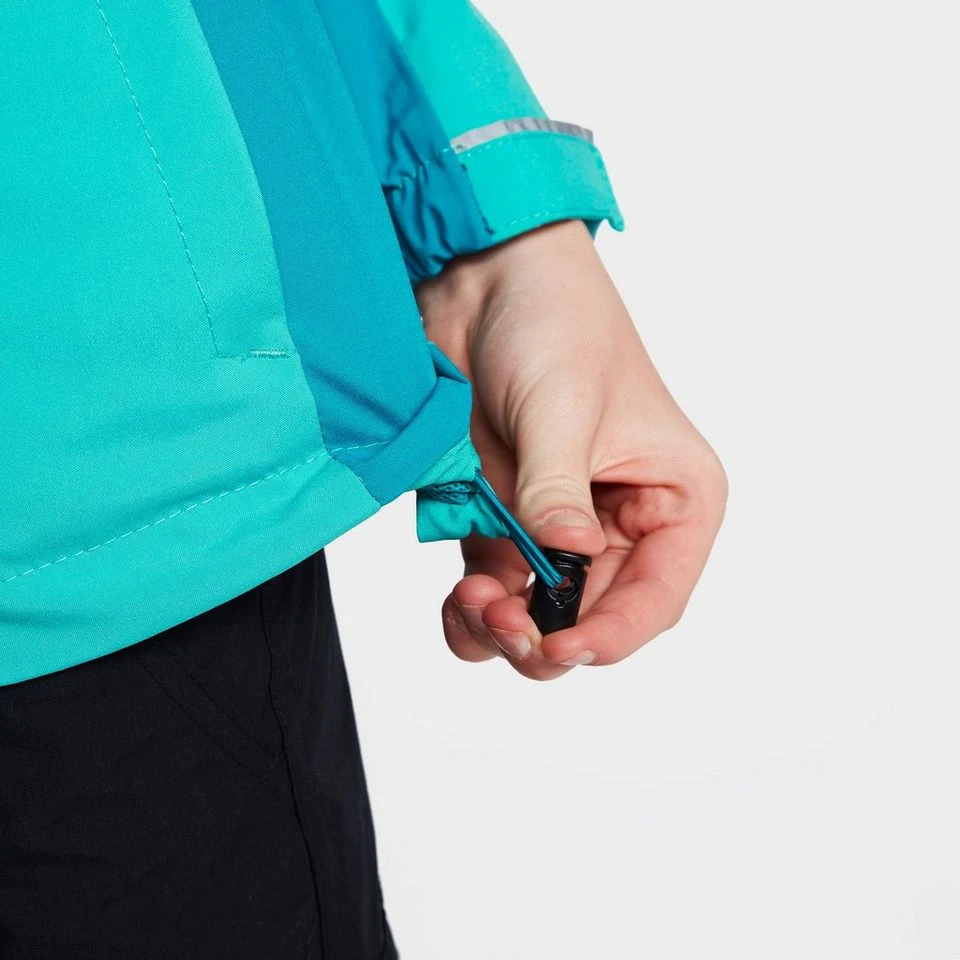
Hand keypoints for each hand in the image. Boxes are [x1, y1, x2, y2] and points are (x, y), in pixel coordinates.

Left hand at [417, 220, 726, 680]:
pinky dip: (471, 609)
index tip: (559, 648)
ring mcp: (556, 527)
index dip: (611, 636)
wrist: (483, 277)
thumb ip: (557, 490)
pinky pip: (491, 589)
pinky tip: (456, 596)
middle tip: (500, 620)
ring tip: (469, 600)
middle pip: (591, 619)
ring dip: (502, 629)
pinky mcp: (502, 520)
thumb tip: (563, 558)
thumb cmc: (556, 321)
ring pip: (537, 617)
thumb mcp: (564, 407)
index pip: (656, 597)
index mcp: (672, 498)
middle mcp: (621, 524)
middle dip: (545, 637)